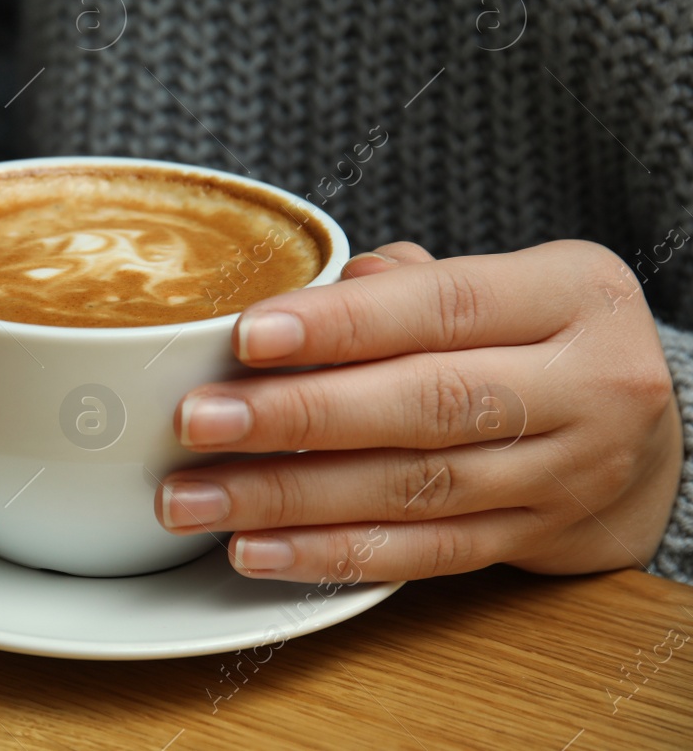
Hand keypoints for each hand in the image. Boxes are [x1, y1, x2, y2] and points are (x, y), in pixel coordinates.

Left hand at [157, 239, 684, 580]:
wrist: (640, 433)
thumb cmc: (535, 333)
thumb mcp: (501, 280)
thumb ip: (405, 281)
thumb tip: (316, 291)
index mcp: (572, 296)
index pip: (446, 305)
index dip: (343, 324)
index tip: (247, 336)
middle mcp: (586, 387)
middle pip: (425, 405)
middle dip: (297, 416)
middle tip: (198, 422)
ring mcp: (566, 475)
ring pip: (415, 489)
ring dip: (290, 498)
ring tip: (195, 497)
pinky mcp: (534, 541)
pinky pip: (423, 556)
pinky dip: (331, 556)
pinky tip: (253, 550)